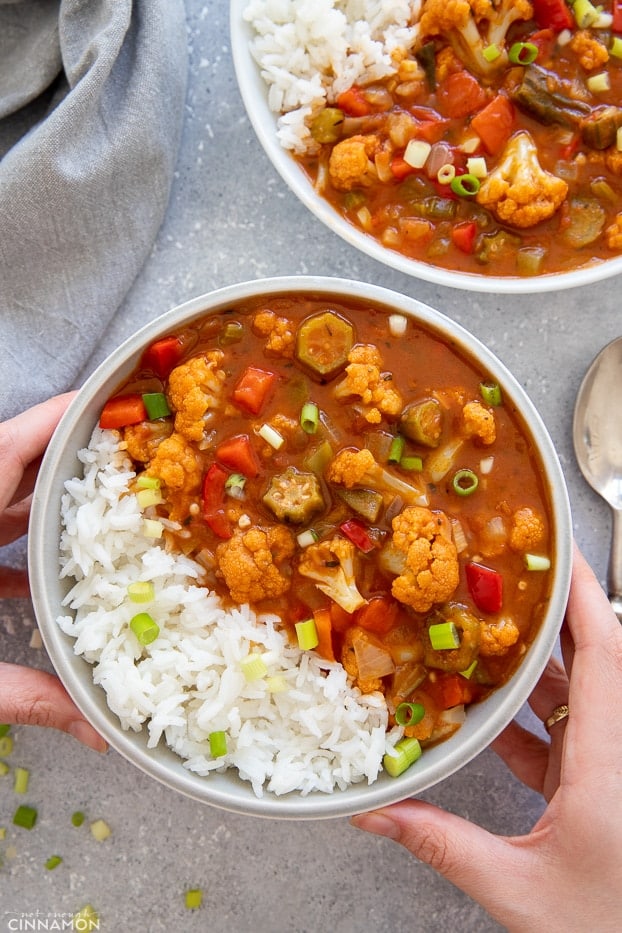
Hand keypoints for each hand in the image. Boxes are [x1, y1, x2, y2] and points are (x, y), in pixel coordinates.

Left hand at [0, 394, 106, 752]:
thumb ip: (22, 695)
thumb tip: (96, 732)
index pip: (8, 449)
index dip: (57, 420)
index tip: (106, 402)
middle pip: (11, 469)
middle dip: (67, 462)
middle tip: (128, 462)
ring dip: (42, 506)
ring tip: (101, 512)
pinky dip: (12, 547)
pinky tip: (40, 578)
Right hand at [351, 544, 621, 931]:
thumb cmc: (604, 929)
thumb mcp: (520, 890)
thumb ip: (444, 845)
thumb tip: (376, 815)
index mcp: (610, 765)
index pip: (605, 655)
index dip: (583, 598)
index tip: (561, 554)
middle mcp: (618, 755)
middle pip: (593, 661)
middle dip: (552, 613)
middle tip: (508, 576)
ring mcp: (610, 768)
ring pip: (579, 695)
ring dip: (539, 663)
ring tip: (490, 631)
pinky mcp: (600, 787)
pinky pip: (566, 733)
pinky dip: (530, 715)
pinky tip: (490, 711)